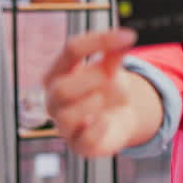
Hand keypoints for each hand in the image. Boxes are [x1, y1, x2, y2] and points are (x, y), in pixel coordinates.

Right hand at [43, 28, 138, 156]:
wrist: (119, 116)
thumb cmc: (106, 87)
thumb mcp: (111, 66)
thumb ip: (115, 52)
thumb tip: (126, 37)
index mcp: (58, 71)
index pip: (71, 49)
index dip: (99, 41)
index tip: (128, 37)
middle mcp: (54, 98)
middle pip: (61, 89)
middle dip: (92, 80)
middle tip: (109, 77)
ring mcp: (63, 124)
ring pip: (66, 117)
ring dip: (93, 104)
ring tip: (104, 99)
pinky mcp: (78, 145)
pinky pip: (83, 140)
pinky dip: (98, 128)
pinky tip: (106, 119)